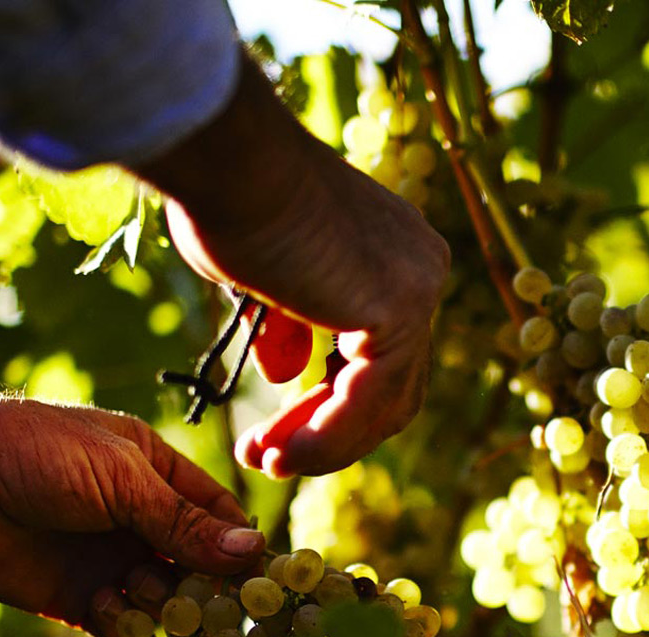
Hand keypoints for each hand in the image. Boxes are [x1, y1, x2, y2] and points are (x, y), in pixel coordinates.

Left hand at [0, 393, 264, 636]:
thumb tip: (253, 551)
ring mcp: (109, 559)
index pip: (220, 514)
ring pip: (164, 597)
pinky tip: (104, 605)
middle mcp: (139, 519)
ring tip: (140, 588)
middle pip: (199, 563)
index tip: (268, 576)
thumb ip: (184, 521)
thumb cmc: (34, 453)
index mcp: (157, 472)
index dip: (244, 544)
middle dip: (211, 585)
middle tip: (224, 609)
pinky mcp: (75, 598)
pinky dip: (123, 623)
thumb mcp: (121, 478)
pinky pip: (120, 623)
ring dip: (162, 602)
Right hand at [139, 57, 448, 477]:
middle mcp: (421, 268)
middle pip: (392, 384)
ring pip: (385, 401)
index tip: (274, 433)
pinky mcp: (400, 311)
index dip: (329, 404)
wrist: (227, 160)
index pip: (380, 354)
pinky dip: (328, 438)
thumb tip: (289, 377)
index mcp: (397, 253)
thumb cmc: (228, 199)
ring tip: (266, 465)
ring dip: (325, 445)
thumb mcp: (265, 276)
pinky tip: (282, 458)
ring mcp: (418, 289)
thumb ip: (289, 324)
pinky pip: (368, 400)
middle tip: (268, 459)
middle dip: (329, 430)